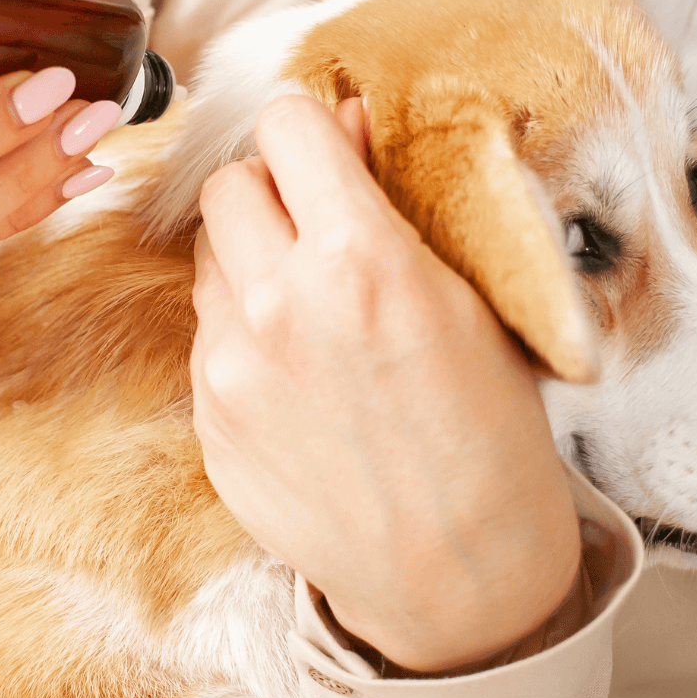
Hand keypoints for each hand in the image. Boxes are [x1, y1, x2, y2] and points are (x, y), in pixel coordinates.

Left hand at [191, 94, 580, 672]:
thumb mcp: (470, 301)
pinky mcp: (208, 421)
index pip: (285, 126)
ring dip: (250, 262)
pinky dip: (243, 336)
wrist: (458, 575)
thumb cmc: (489, 437)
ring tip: (314, 310)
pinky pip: (207, 337)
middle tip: (318, 228)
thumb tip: (345, 121)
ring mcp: (232, 369)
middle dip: (272, 192)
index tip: (329, 152)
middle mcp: (279, 306)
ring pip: (209, 260)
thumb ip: (394, 204)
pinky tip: (300, 376)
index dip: (311, 133)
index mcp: (361, 261)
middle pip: (228, 185)